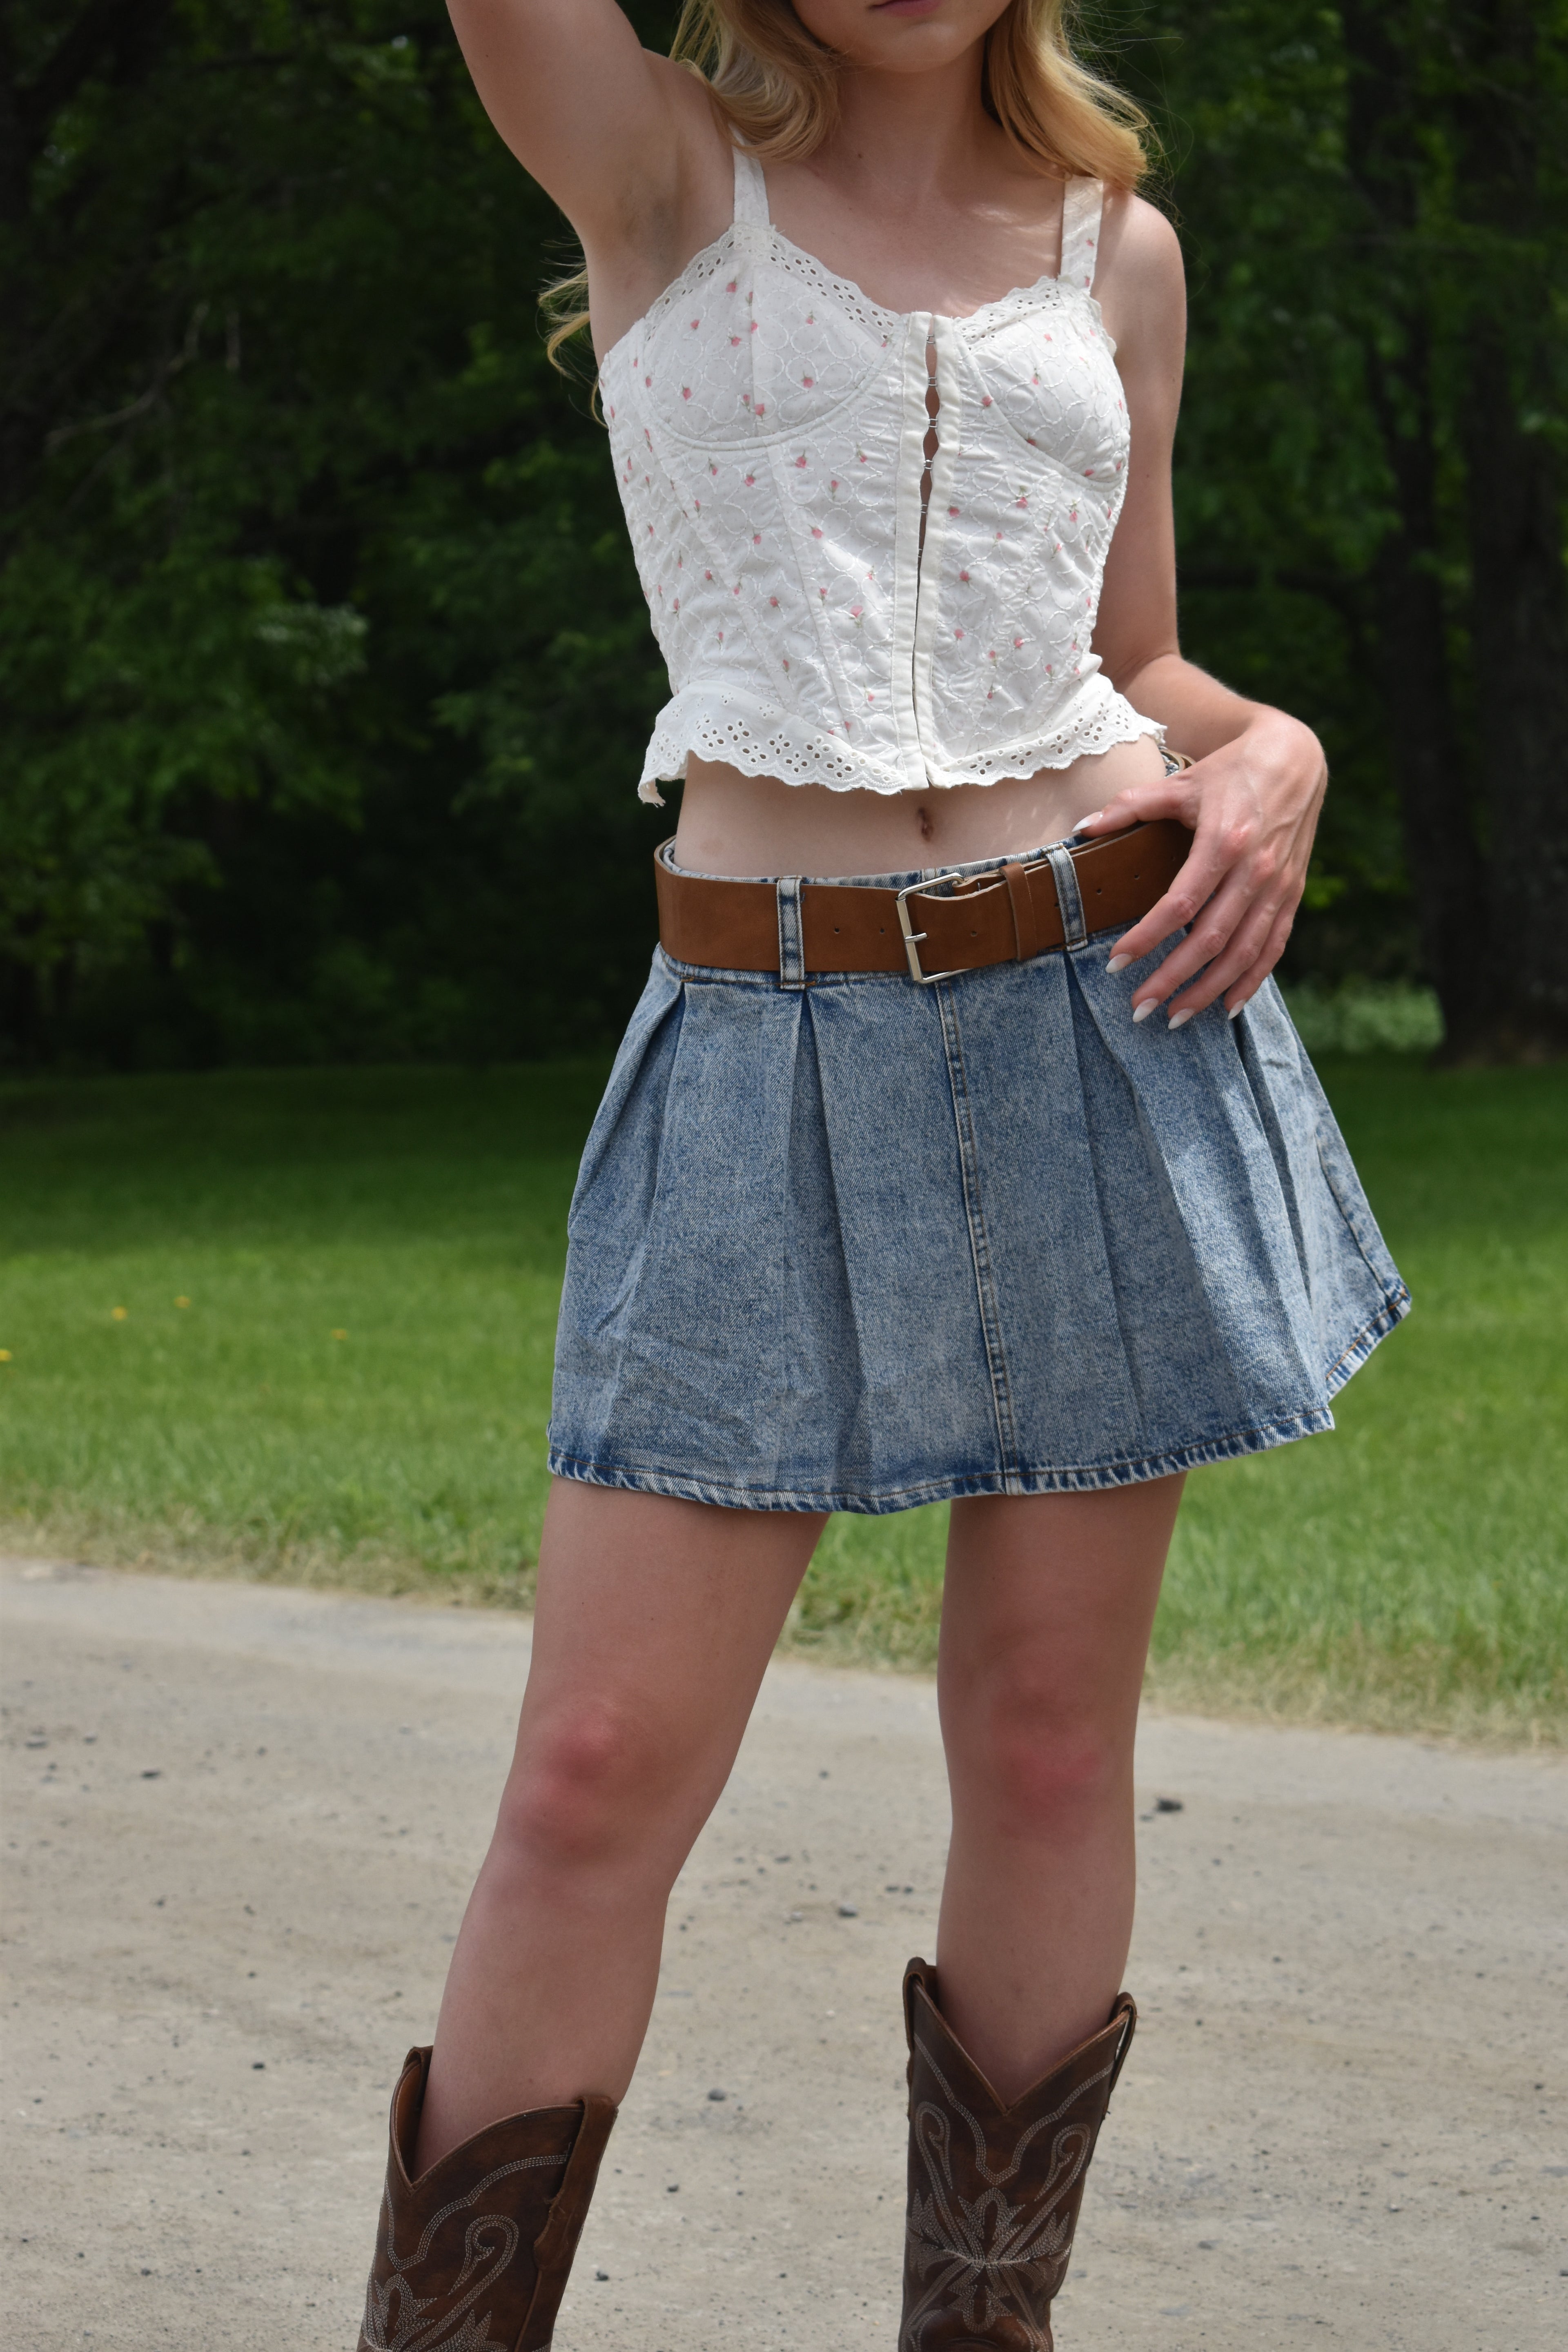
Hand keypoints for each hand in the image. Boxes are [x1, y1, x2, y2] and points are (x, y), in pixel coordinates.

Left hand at [1075, 712, 1327, 1024]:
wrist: (1294, 759)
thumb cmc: (1230, 772)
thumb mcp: (1180, 783)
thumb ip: (1130, 806)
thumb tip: (1081, 828)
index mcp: (1223, 842)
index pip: (1180, 904)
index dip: (1147, 937)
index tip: (1115, 963)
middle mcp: (1256, 869)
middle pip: (1211, 938)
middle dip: (1173, 978)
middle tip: (1138, 1007)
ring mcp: (1278, 886)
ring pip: (1244, 952)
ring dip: (1209, 990)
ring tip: (1175, 1017)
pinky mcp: (1292, 894)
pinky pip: (1274, 947)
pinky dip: (1252, 980)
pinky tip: (1226, 1006)